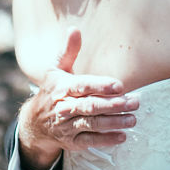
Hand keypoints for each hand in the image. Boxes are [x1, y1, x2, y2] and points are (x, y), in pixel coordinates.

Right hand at [18, 27, 138, 169]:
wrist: (34, 123)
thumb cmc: (52, 91)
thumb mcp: (56, 70)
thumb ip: (68, 51)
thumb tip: (74, 29)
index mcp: (62, 88)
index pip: (82, 86)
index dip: (100, 86)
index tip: (119, 85)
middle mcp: (64, 107)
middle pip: (90, 106)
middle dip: (113, 105)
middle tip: (134, 102)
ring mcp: (67, 126)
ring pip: (92, 124)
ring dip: (113, 122)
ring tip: (133, 119)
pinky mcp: (71, 141)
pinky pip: (90, 141)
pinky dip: (106, 140)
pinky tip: (122, 136)